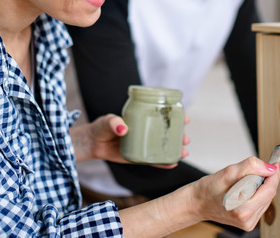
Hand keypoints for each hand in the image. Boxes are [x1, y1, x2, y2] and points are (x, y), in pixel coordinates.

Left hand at [71, 114, 189, 165]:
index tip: (184, 117)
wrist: (93, 143)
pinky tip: (173, 163)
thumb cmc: (101, 127)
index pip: (161, 115)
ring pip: (163, 147)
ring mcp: (143, 145)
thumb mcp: (107, 121)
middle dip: (179, 135)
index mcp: (142, 119)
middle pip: (166, 132)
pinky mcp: (139, 157)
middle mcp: (145, 131)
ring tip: (184, 151)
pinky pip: (153, 161)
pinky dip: (163, 163)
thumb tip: (123, 128)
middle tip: (186, 138)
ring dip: (175, 149)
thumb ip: (114, 123)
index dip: (175, 116)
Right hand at [118, 156, 279, 236]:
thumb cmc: (208, 190)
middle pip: (269, 194)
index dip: (273, 174)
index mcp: (242, 210)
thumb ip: (250, 167)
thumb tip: (268, 167)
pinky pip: (261, 203)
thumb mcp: (227, 172)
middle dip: (266, 179)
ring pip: (266, 198)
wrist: (197, 203)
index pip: (269, 190)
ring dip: (261, 186)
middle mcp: (247, 220)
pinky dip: (257, 193)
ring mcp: (248, 223)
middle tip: (256, 168)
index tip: (274, 163)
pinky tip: (245, 189)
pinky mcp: (249, 222)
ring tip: (244, 180)